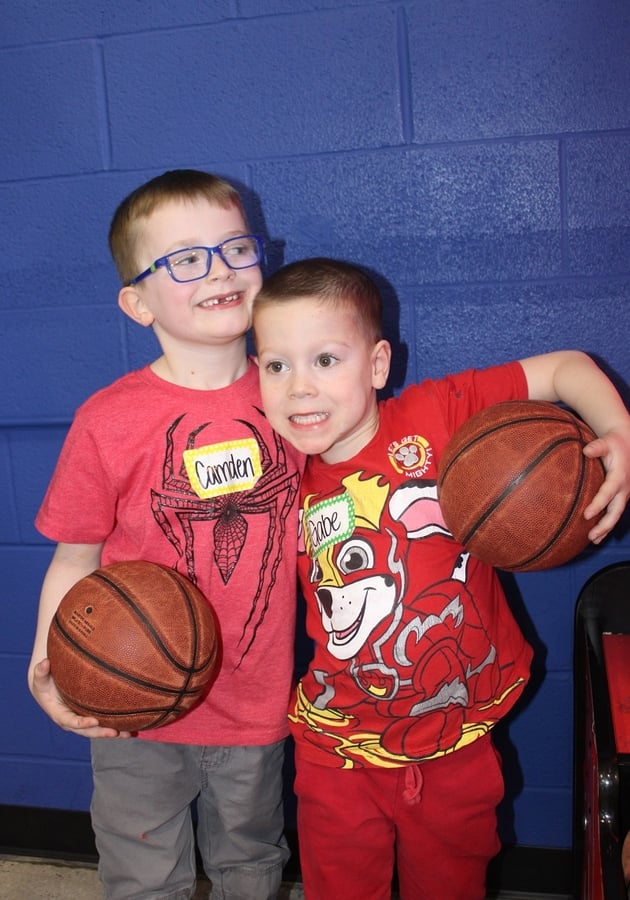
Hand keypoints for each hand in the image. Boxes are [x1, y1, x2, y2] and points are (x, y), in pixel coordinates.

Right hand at [30, 658, 130, 738]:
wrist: (48, 686)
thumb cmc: (44, 680)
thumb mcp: (39, 676)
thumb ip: (40, 671)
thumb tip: (44, 662)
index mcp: (59, 714)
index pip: (70, 721)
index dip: (81, 723)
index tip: (94, 721)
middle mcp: (71, 720)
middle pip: (86, 731)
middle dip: (101, 733)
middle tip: (116, 732)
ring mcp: (80, 719)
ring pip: (97, 729)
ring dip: (112, 732)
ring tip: (129, 734)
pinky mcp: (88, 714)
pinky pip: (102, 721)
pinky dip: (115, 723)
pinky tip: (131, 723)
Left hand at [583, 425, 629, 542]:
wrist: (628, 444)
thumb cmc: (614, 444)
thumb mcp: (606, 442)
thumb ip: (597, 447)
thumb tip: (586, 450)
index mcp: (619, 477)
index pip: (607, 494)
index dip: (598, 505)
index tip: (586, 515)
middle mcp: (624, 489)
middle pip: (615, 511)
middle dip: (604, 525)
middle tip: (591, 535)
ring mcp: (624, 494)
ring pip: (616, 515)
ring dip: (606, 528)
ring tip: (594, 540)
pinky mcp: (622, 497)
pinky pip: (615, 512)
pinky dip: (608, 524)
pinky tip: (597, 535)